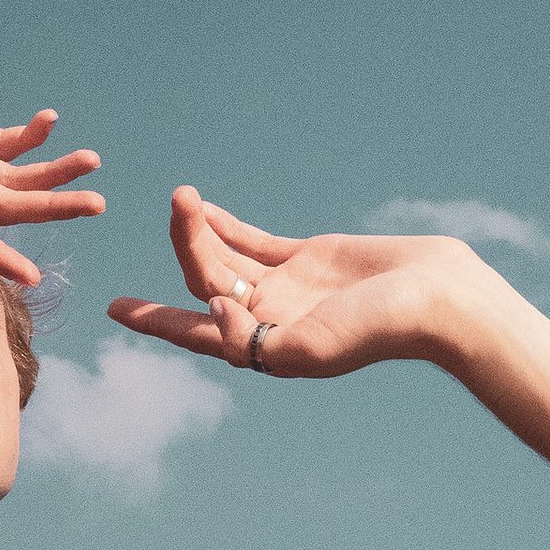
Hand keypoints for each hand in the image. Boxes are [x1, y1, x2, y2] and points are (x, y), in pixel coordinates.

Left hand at [108, 188, 492, 375]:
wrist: (435, 297)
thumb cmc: (379, 330)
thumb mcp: (311, 350)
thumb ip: (255, 342)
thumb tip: (211, 308)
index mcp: (268, 348)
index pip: (199, 334)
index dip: (155, 321)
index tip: (114, 307)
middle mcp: (270, 320)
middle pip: (208, 283)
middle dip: (185, 247)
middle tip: (176, 208)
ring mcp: (288, 288)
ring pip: (227, 258)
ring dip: (202, 231)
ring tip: (182, 199)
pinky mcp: (308, 258)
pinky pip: (254, 242)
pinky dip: (227, 227)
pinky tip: (203, 210)